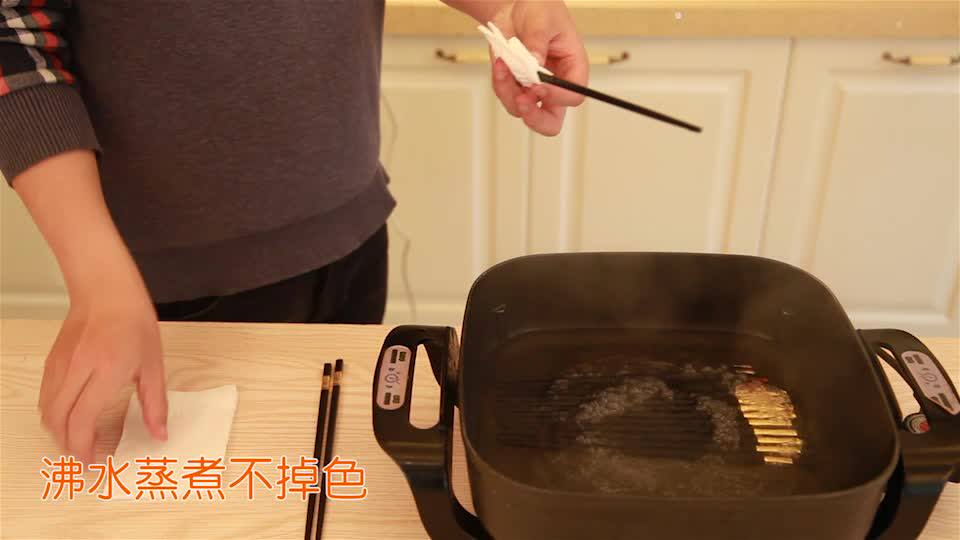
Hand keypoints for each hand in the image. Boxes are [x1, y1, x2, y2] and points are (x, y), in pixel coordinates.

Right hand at [38, 292, 167, 463]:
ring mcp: (60, 365)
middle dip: (68, 446)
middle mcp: (77, 369)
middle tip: (85, 458)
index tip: (93, 462)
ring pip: (47, 411)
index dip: (83, 447)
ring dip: (59, 432)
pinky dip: (53, 415)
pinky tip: (70, 419)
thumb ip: (155, 403)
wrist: (107, 291)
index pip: (82, 419)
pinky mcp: (52, 361)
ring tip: (78, 442)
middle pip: (59, 421)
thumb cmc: (134, 323)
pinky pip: (45, 396)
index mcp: (106, 370)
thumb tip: (159, 433)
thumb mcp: (153, 364)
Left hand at [489, 0, 587, 135]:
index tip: (538, 86)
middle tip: (523, 101)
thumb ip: (538, 41)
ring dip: (509, 92)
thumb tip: (533, 62)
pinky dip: (499, 82)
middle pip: (551, 121)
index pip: (573, 96)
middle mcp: (554, 85)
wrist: (515, 6)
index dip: (557, 96)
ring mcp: (533, 89)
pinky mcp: (514, 86)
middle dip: (535, 118)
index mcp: (573, 68)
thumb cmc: (540, 8)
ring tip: (504, 66)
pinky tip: (500, 63)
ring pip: (522, 111)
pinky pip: (505, 95)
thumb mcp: (542, 19)